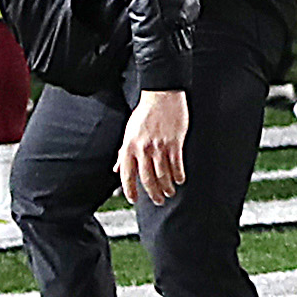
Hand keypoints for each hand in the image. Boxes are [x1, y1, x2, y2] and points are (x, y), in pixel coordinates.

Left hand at [119, 88, 188, 205]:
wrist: (161, 96)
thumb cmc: (145, 113)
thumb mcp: (129, 132)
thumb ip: (123, 152)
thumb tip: (116, 168)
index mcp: (129, 146)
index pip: (127, 174)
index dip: (129, 190)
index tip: (133, 199)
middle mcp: (143, 149)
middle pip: (147, 179)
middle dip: (153, 193)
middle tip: (159, 201)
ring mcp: (159, 146)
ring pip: (163, 174)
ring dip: (167, 187)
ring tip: (170, 192)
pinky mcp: (174, 143)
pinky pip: (176, 164)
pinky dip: (178, 175)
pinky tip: (179, 180)